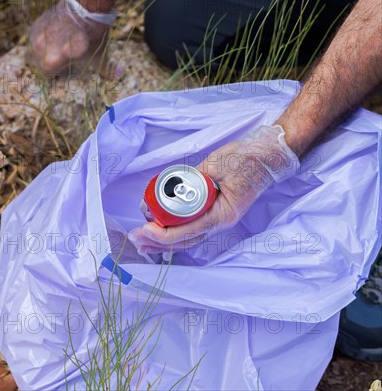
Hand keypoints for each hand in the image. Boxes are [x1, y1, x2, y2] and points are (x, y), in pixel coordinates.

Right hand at [29, 0, 113, 74]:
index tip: (65, 71)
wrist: (86, 8)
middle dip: (53, 62)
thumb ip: (107, 70)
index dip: (58, 75)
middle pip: (42, 64)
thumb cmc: (92, 36)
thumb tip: (120, 74)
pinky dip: (44, 38)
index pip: (49, 77)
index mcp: (50, 63)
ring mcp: (37, 37)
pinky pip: (37, 37)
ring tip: (61, 45)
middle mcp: (39, 51)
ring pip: (38, 51)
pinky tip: (56, 35)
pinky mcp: (37, 25)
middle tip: (65, 57)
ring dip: (47, 50)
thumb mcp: (99, 56)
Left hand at [130, 125, 299, 253]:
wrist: (263, 158)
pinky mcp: (211, 215)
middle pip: (186, 241)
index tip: (147, 228)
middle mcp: (219, 222)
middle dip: (159, 243)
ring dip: (163, 242)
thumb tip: (174, 189)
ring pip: (187, 239)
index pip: (190, 231)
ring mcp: (216, 221)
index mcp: (223, 214)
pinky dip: (172, 233)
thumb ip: (195, 179)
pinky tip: (157, 233)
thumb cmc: (244, 161)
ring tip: (141, 242)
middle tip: (136, 238)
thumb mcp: (217, 166)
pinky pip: (190, 229)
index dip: (166, 234)